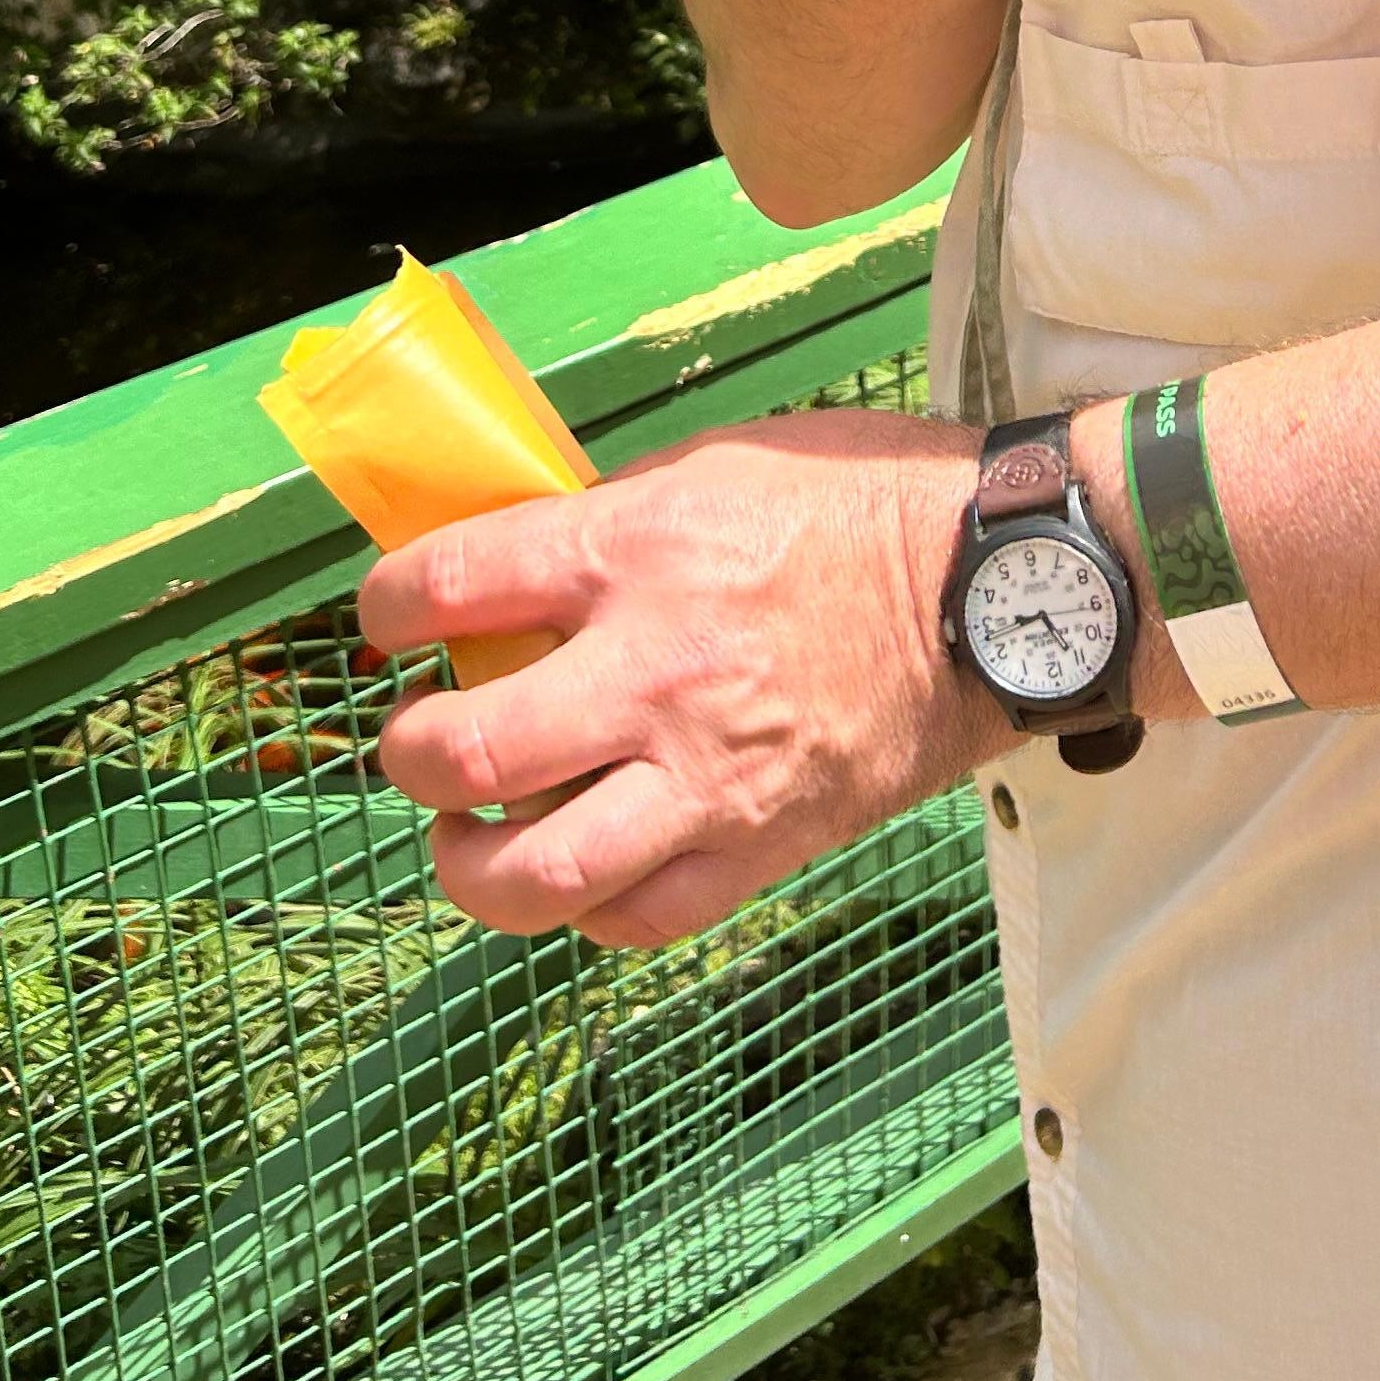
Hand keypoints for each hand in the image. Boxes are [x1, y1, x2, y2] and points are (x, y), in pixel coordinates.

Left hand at [364, 412, 991, 947]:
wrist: (995, 588)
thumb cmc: (861, 502)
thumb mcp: (715, 463)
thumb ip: (608, 522)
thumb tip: (516, 569)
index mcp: (635, 552)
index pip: (448, 586)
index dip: (384, 606)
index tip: (388, 619)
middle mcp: (654, 673)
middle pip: (466, 750)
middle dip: (410, 754)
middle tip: (420, 742)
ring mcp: (707, 777)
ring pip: (536, 872)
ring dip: (469, 864)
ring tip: (465, 836)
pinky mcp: (761, 846)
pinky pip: (637, 918)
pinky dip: (584, 908)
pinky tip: (574, 870)